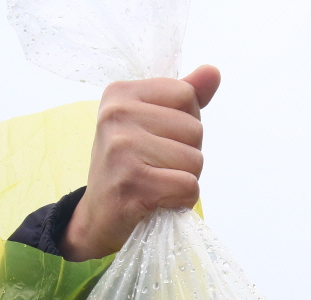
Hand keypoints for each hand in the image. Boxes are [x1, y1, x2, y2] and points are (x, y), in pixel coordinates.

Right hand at [63, 64, 221, 260]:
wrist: (98, 217)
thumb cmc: (130, 167)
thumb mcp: (150, 125)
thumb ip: (183, 98)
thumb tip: (213, 72)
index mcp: (120, 94)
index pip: (186, 95)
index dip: (185, 124)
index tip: (158, 141)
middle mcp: (117, 115)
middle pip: (194, 128)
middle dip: (186, 154)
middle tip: (156, 168)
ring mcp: (122, 148)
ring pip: (195, 159)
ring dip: (184, 179)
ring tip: (157, 184)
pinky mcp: (133, 183)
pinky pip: (188, 186)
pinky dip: (181, 200)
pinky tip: (158, 200)